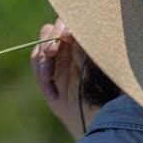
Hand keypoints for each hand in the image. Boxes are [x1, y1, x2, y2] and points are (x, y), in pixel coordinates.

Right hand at [31, 18, 99, 139]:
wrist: (95, 118)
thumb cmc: (105, 93)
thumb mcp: (99, 72)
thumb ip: (86, 53)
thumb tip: (75, 37)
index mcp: (85, 40)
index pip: (72, 23)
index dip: (66, 27)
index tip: (67, 37)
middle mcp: (70, 44)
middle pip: (53, 30)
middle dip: (50, 40)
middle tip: (51, 52)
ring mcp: (57, 56)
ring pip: (41, 48)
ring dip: (43, 61)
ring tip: (47, 77)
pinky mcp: (45, 70)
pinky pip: (36, 65)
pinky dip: (43, 81)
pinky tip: (53, 95)